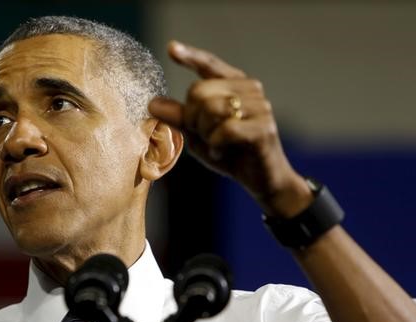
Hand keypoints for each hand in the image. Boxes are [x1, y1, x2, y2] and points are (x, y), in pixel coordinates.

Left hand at [149, 40, 311, 216]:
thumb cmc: (229, 153)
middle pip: (199, 91)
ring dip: (206, 133)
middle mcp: (249, 89)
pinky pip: (225, 130)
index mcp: (234, 84)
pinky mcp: (263, 127)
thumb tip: (152, 103)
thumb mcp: (198, 135)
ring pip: (211, 109)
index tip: (171, 48)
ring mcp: (259, 106)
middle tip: (205, 136)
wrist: (261, 179)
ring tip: (217, 144)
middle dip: (192, 118)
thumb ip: (179, 117)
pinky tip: (223, 153)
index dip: (190, 56)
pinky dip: (216, 145)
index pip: (209, 64)